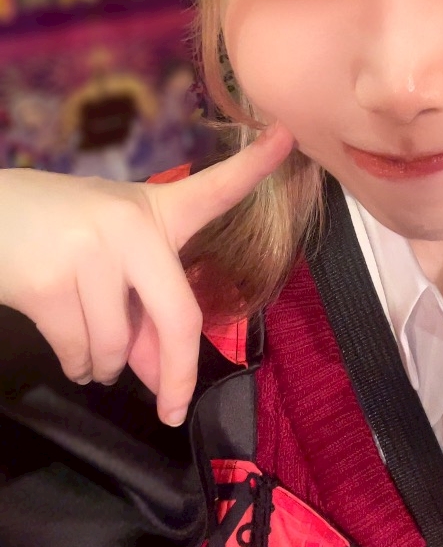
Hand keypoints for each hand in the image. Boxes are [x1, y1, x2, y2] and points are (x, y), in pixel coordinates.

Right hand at [0, 123, 293, 425]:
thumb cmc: (59, 232)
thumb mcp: (112, 255)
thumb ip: (144, 311)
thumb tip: (165, 380)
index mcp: (155, 210)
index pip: (213, 187)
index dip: (256, 164)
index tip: (289, 136)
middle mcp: (130, 225)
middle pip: (177, 316)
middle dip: (179, 374)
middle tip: (173, 411)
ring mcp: (90, 251)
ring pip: (115, 346)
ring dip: (104, 367)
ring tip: (92, 350)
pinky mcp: (49, 282)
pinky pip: (78, 351)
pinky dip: (77, 364)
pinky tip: (70, 347)